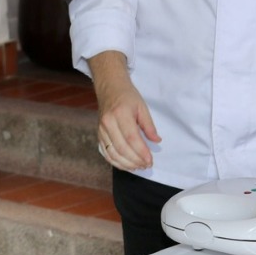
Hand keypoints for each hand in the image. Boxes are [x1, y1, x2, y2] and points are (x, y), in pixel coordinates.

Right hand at [89, 51, 159, 169]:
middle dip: (136, 160)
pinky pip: (106, 153)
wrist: (109, 88)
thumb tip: (156, 141)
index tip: (150, 160)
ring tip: (139, 167)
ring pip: (113, 153)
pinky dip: (116, 162)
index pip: (131, 138)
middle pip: (122, 148)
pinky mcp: (99, 135)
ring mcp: (101, 129)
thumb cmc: (127, 96)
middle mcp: (108, 122)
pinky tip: (127, 165)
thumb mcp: (142, 107)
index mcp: (120, 113)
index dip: (141, 152)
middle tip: (147, 165)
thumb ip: (149, 125)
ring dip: (127, 164)